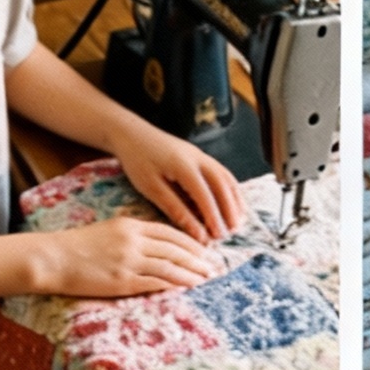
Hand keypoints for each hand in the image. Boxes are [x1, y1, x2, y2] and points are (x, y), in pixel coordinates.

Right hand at [32, 217, 219, 298]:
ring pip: (171, 266)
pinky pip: (156, 282)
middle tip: (214, 266)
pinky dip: (175, 285)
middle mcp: (134, 241)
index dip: (191, 242)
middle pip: (176, 248)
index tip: (205, 250)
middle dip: (198, 258)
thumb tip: (156, 246)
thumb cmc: (77, 246)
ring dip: (192, 273)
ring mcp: (129, 261)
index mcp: (131, 225)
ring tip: (206, 278)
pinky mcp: (123, 281)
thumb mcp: (109, 230)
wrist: (53, 258)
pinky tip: (186, 288)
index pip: (170, 232)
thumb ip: (133, 235)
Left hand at [112, 121, 244, 242]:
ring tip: (238, 221)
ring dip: (235, 200)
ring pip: (227, 178)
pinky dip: (230, 190)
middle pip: (223, 186)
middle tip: (232, 233)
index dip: (213, 217)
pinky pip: (222, 173)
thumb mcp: (151, 188)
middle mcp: (198, 158)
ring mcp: (201, 155)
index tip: (217, 237)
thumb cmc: (137, 161)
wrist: (131, 132)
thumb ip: (175, 209)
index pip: (205, 195)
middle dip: (230, 211)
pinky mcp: (200, 155)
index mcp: (183, 166)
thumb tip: (196, 232)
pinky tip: (231, 203)